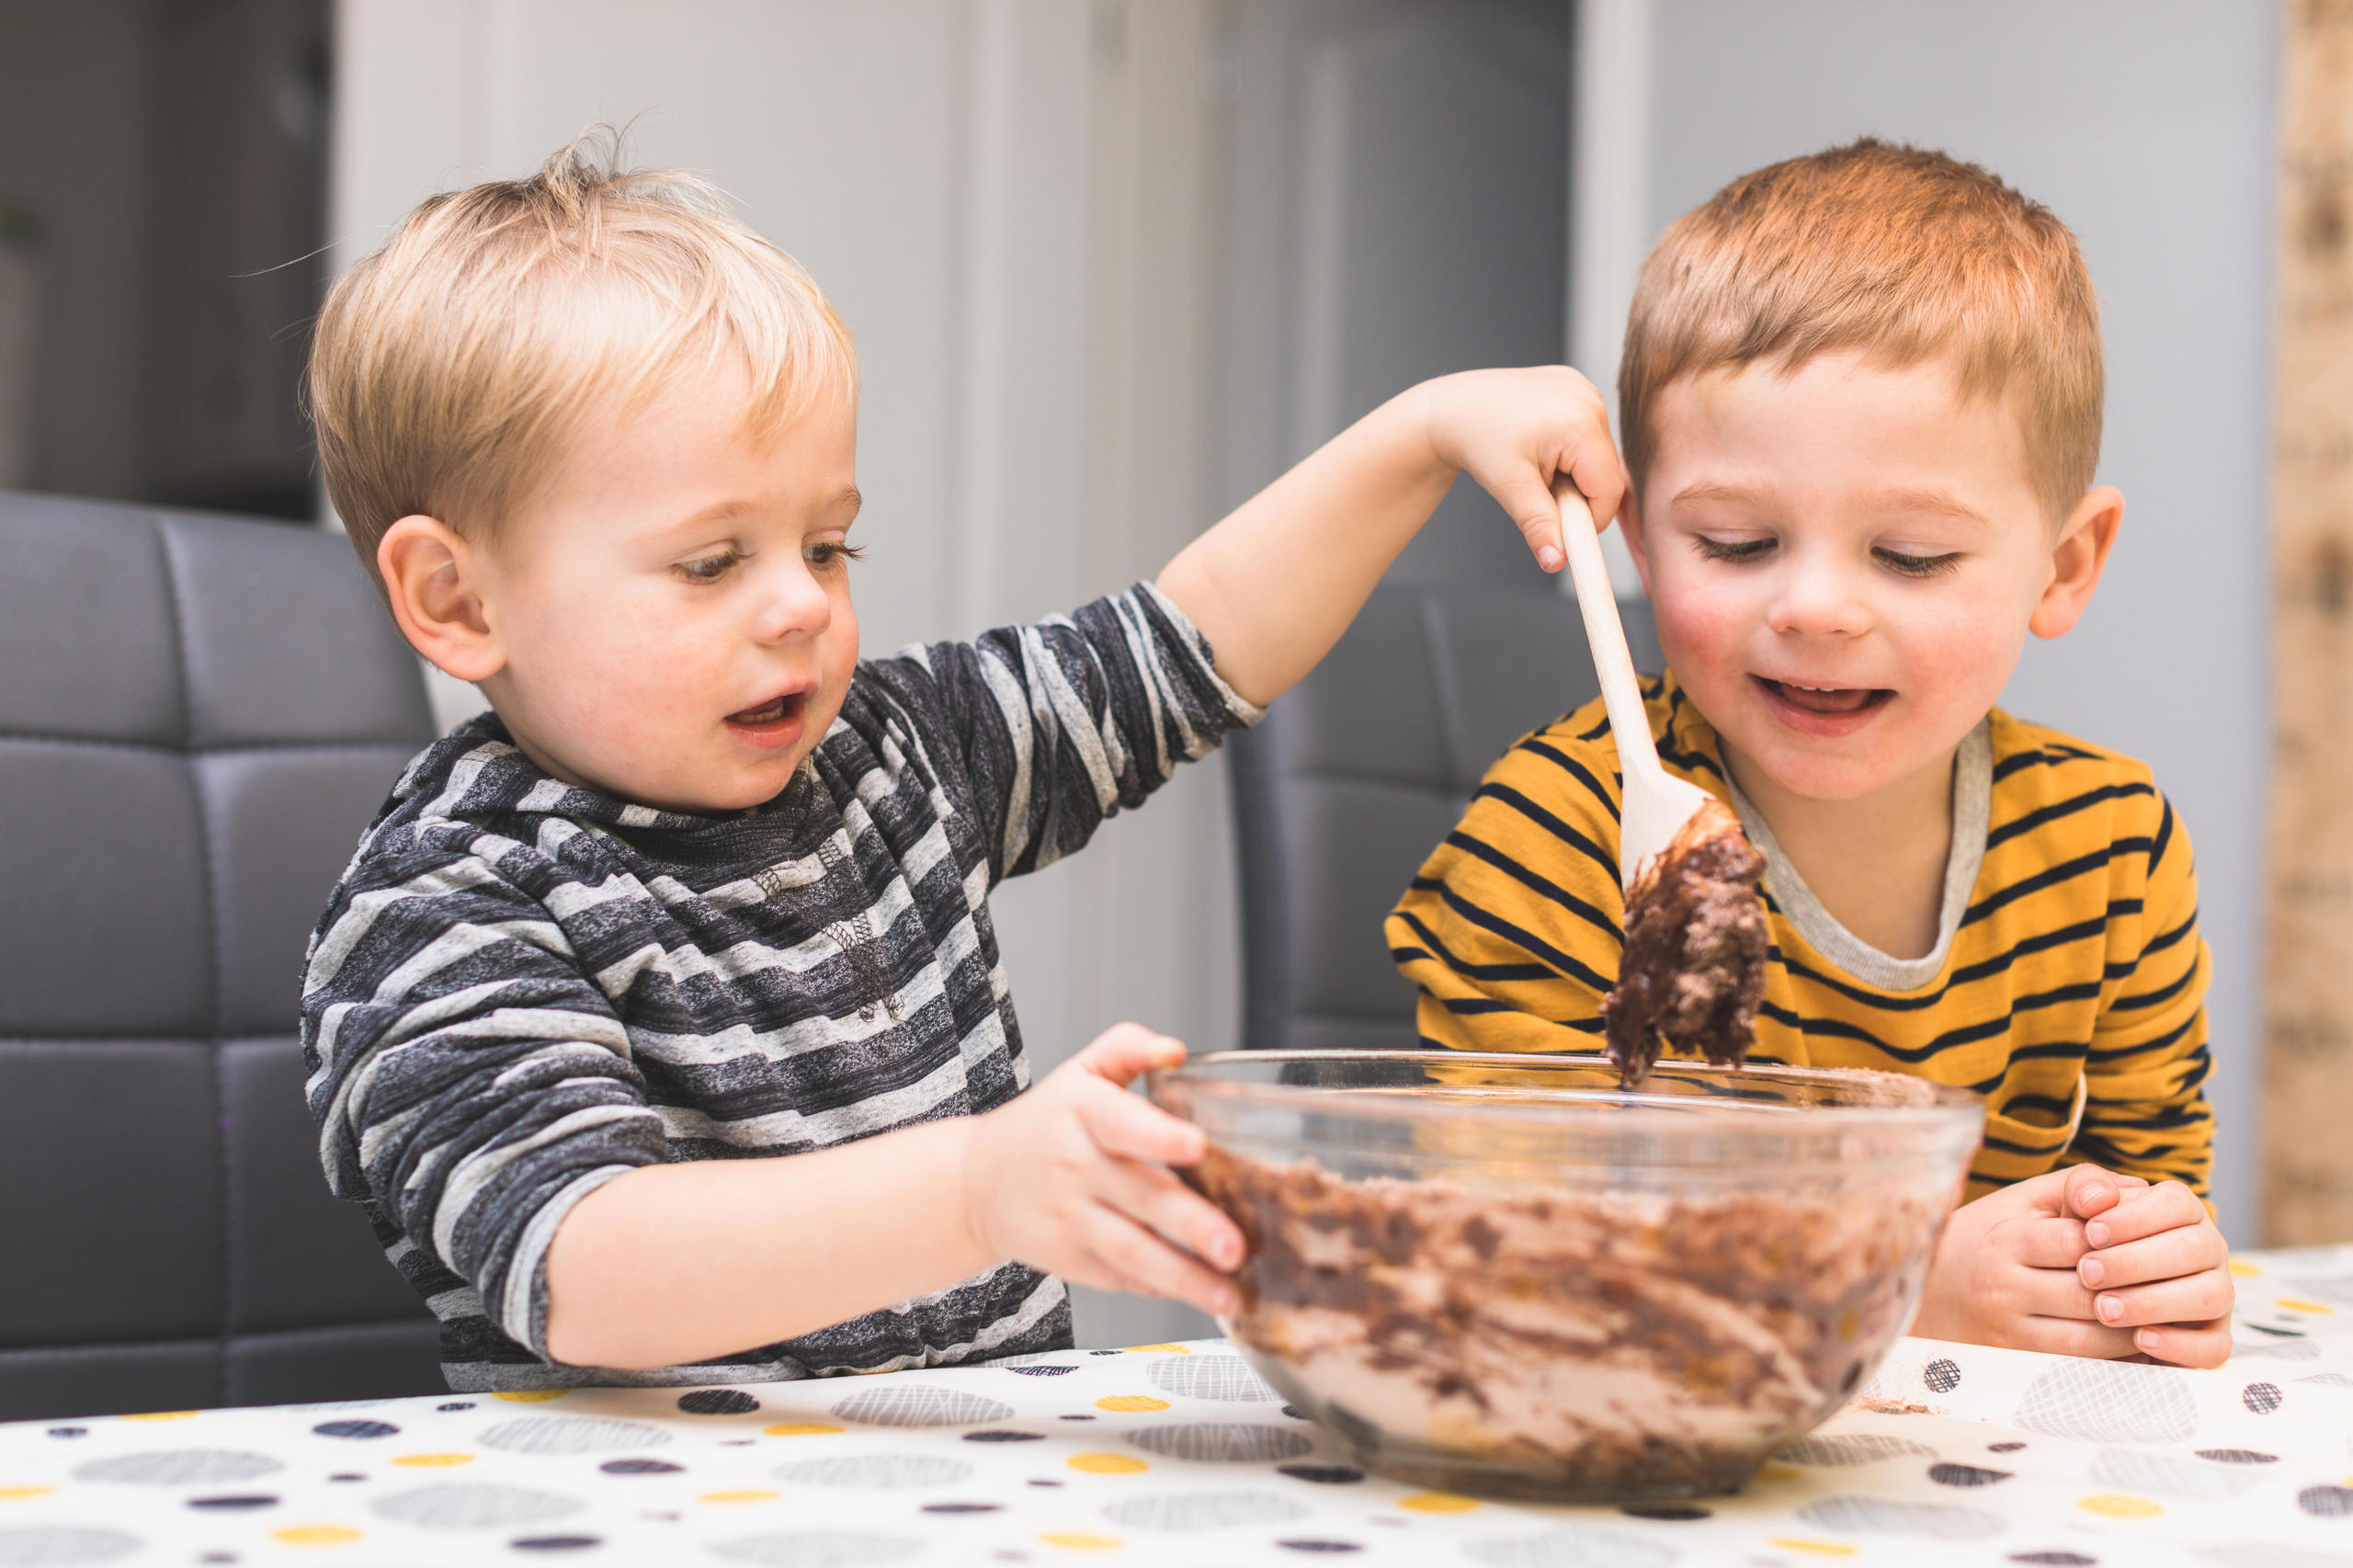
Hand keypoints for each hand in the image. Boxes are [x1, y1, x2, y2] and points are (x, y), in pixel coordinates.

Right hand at [960, 1023, 1242, 1317]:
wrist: (975, 1181)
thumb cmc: (1046, 1123)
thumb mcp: (1078, 1072)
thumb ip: (1127, 1048)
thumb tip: (1172, 1049)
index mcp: (1083, 1112)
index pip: (1121, 1123)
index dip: (1158, 1135)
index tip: (1197, 1146)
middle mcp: (1077, 1167)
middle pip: (1140, 1198)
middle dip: (1192, 1225)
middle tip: (1235, 1245)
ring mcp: (1072, 1219)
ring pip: (1132, 1252)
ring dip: (1185, 1278)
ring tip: (1229, 1298)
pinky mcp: (1072, 1261)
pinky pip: (1123, 1278)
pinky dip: (1162, 1289)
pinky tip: (1200, 1296)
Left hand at [1410, 366, 1627, 573]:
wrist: (1453, 409)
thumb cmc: (1475, 439)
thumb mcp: (1509, 487)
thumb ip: (1539, 525)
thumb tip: (1556, 561)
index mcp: (1580, 423)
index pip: (1609, 491)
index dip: (1587, 519)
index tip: (1558, 526)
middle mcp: (1590, 400)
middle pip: (1606, 474)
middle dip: (1577, 495)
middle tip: (1537, 489)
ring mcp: (1585, 389)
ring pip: (1598, 457)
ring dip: (1574, 474)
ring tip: (1535, 466)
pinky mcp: (1578, 388)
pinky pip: (1589, 435)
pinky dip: (1570, 452)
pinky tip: (1540, 446)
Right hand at [1911, 1163, 2198, 1360]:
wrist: (1922, 1292)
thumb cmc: (1982, 1238)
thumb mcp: (2018, 1202)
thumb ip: (2076, 1187)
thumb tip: (2139, 1188)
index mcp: (2006, 1238)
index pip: (2080, 1242)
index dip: (2121, 1244)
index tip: (2149, 1243)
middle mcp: (2002, 1286)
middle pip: (2092, 1294)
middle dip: (2137, 1291)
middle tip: (2175, 1287)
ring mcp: (2007, 1330)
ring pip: (2091, 1338)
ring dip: (2133, 1330)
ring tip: (2160, 1318)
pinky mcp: (2013, 1363)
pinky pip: (2078, 1367)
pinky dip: (2114, 1360)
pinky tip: (2135, 1346)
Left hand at [2075, 1177, 2233, 1367]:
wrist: (2080, 1297)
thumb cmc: (2085, 1244)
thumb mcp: (2075, 1210)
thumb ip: (2083, 1190)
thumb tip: (2095, 1196)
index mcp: (2182, 1211)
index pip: (2177, 1202)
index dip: (2135, 1217)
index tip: (2091, 1233)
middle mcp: (2208, 1249)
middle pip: (2194, 1248)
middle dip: (2135, 1262)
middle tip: (2087, 1275)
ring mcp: (2217, 1293)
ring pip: (2210, 1296)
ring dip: (2153, 1303)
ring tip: (2104, 1310)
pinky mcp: (2214, 1337)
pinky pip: (2215, 1346)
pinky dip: (2178, 1344)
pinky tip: (2139, 1339)